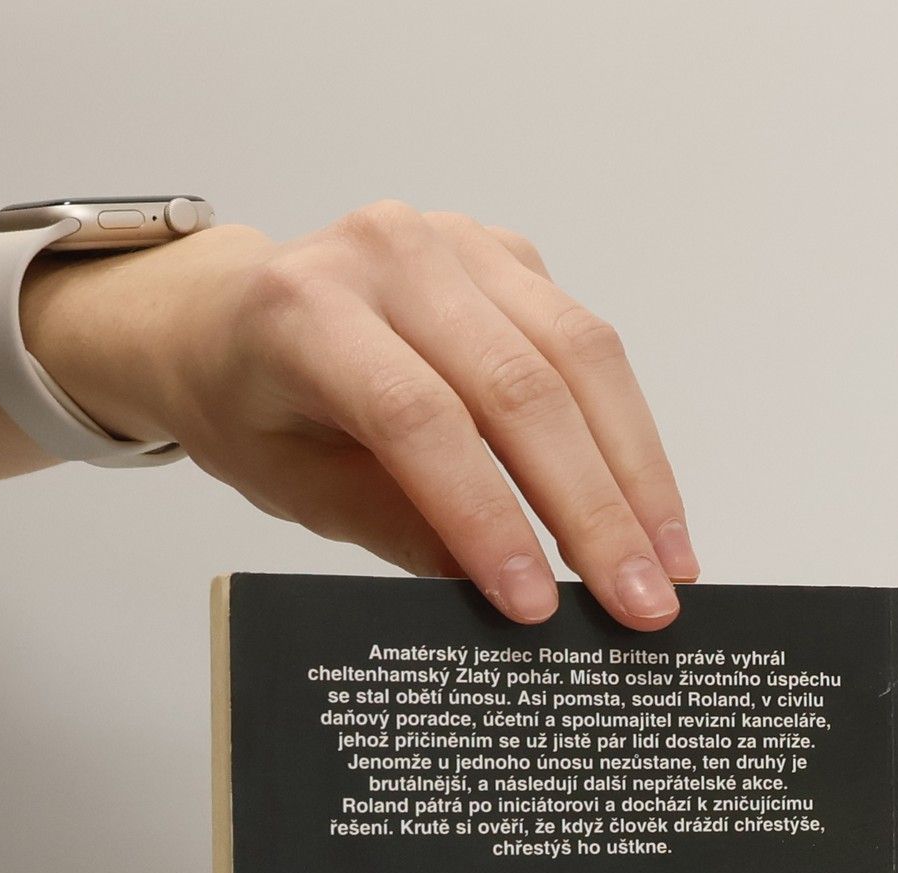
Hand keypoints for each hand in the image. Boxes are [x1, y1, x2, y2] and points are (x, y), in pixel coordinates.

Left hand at [25, 202, 698, 629]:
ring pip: (577, 356)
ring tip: (669, 567)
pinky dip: (627, 432)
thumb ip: (396, 529)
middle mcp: (390, 254)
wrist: (228, 318)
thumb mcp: (295, 486)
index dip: (488, 516)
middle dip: (591, 509)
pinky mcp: (508, 256)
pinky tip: (650, 508)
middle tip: (639, 604)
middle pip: (517, 387)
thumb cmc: (252, 406)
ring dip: (634, 473)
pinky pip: (588, 345)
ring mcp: (457, 243)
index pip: (420, 419)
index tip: (537, 605)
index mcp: (307, 312)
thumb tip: (499, 593)